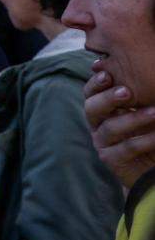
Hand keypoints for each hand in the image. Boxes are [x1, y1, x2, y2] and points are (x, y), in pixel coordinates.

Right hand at [83, 63, 154, 190]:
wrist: (151, 165)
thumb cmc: (148, 131)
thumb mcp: (143, 109)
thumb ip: (138, 96)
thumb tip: (141, 77)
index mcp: (102, 109)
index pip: (91, 93)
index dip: (96, 83)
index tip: (107, 74)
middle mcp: (97, 124)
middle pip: (92, 108)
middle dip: (108, 98)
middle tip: (126, 92)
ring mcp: (102, 143)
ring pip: (111, 127)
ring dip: (133, 118)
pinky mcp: (111, 160)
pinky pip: (127, 147)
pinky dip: (145, 139)